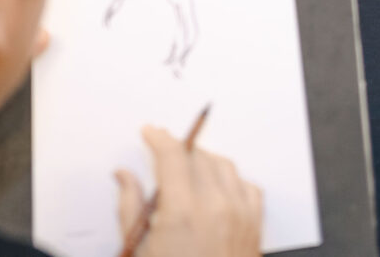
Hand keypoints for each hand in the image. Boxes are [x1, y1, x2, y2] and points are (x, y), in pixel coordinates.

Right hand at [115, 126, 261, 256]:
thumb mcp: (137, 251)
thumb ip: (130, 208)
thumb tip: (124, 178)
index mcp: (183, 212)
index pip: (172, 155)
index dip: (159, 138)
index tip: (150, 133)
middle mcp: (216, 208)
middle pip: (198, 157)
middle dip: (178, 151)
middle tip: (163, 155)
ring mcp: (240, 216)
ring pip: (225, 166)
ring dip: (205, 162)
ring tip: (187, 171)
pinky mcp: (255, 228)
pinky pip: (247, 187)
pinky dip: (231, 181)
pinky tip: (217, 190)